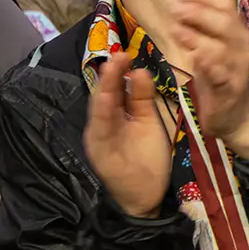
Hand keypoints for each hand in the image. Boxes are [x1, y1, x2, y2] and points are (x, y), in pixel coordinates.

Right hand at [84, 54, 172, 218]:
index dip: (119, 71)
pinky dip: (102, 114)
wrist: (146, 196)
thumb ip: (143, 98)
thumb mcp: (148, 122)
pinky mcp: (100, 151)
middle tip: (119, 55)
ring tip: (110, 68)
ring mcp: (100, 137)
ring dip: (104, 89)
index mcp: (117, 115)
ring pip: (100, 109)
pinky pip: (100, 130)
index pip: (116, 89)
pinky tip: (105, 99)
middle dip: (111, 75)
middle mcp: (105, 123)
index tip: (127, 54)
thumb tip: (140, 70)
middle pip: (106, 95)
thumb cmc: (147, 158)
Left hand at [173, 0, 248, 158]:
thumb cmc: (219, 78)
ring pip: (223, 46)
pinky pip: (222, 74)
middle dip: (200, 12)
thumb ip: (200, 29)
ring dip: (199, 36)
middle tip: (176, 9)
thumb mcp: (211, 49)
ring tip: (178, 31)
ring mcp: (237, 68)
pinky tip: (196, 57)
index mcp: (235, 34)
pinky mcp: (230, 89)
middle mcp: (240, 47)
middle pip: (226, 22)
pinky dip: (210, 64)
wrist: (236, 116)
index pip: (226, 6)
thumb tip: (180, 4)